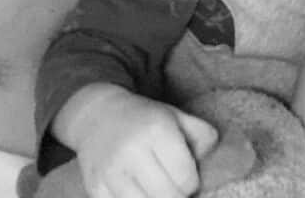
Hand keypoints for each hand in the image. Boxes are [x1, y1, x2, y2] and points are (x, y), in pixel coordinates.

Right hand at [74, 89, 218, 197]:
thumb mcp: (177, 116)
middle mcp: (131, 151)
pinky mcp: (95, 187)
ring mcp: (110, 171)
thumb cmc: (145, 119)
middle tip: (175, 186)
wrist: (98, 115)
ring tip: (158, 188)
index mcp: (157, 130)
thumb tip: (210, 158)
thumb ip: (203, 135)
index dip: (192, 182)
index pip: (185, 177)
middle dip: (176, 195)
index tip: (187, 176)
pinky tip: (138, 190)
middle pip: (167, 196)